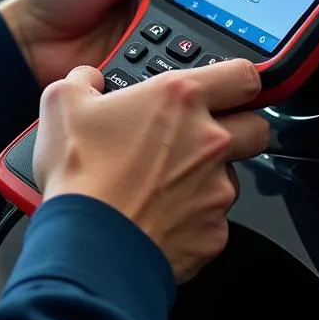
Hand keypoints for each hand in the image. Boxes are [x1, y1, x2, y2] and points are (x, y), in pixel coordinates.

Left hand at [0, 0, 207, 87]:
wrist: (26, 46)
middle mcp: (157, 5)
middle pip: (207, 3)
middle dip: (219, 4)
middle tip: (229, 2)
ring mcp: (155, 39)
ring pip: (199, 38)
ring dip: (201, 35)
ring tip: (193, 29)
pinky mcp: (148, 69)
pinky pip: (175, 68)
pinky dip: (182, 64)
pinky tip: (185, 59)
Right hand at [33, 61, 269, 282]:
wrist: (88, 244)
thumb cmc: (80, 173)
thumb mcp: (62, 104)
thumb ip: (82, 80)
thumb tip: (88, 79)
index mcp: (179, 99)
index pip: (243, 76)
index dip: (238, 80)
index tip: (228, 89)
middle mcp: (209, 141)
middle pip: (256, 127)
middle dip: (239, 129)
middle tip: (199, 137)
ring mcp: (216, 189)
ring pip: (232, 178)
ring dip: (206, 179)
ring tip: (161, 187)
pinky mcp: (214, 233)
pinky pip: (212, 222)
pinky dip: (190, 220)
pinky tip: (157, 219)